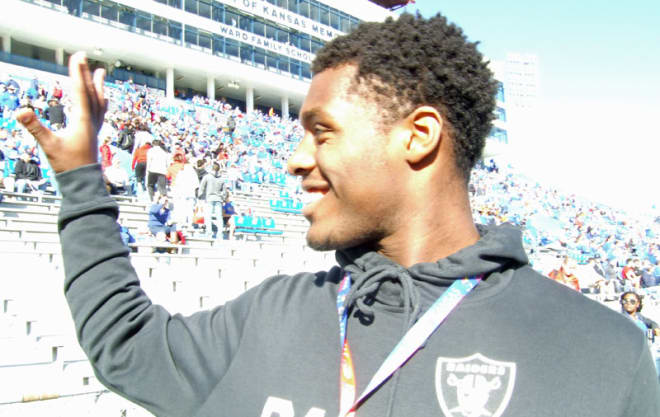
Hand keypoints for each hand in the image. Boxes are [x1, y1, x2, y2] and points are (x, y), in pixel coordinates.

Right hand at [16, 52, 106, 173]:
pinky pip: (99, 112)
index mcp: (82, 121)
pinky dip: (99, 102)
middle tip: (84, 57)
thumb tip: (20, 111)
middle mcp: (91, 122)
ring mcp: (94, 128)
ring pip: (99, 102)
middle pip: (91, 93)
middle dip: (86, 74)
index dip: (78, 73)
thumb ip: (35, 128)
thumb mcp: (48, 145)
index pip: (81, 91)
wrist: (83, 183)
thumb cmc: (68, 166)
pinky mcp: (93, 134)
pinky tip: (100, 100)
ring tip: (100, 73)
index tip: (78, 57)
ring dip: (98, 86)